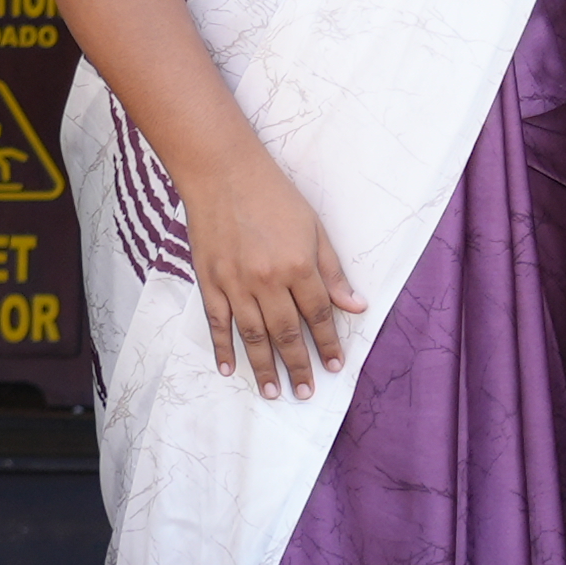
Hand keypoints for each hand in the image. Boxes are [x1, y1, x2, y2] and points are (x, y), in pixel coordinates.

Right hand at [180, 146, 361, 395]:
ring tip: (274, 393)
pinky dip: (223, 348)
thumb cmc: (273, 195)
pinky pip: (217, 322)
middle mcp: (267, 280)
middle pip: (287, 333)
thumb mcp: (313, 228)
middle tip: (306, 392)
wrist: (221, 171)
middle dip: (299, 366)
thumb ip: (332, 271)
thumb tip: (356, 306)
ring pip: (253, 335)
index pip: (318, 315)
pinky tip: (231, 369)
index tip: (336, 366)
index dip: (328, 343)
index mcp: (298, 265)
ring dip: (264, 367)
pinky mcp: (209, 280)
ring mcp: (234, 283)